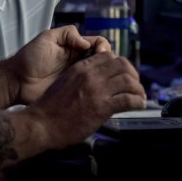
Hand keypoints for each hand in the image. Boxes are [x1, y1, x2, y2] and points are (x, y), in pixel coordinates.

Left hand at [8, 25, 113, 105]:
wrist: (17, 81)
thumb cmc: (30, 58)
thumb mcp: (47, 38)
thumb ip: (67, 34)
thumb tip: (86, 43)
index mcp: (75, 48)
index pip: (99, 45)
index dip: (103, 47)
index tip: (100, 53)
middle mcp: (80, 63)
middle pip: (103, 61)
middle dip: (108, 63)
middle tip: (104, 68)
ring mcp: (79, 79)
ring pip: (101, 77)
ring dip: (106, 77)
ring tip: (103, 79)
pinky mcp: (76, 93)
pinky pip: (92, 91)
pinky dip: (98, 90)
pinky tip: (98, 90)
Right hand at [26, 48, 145, 147]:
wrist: (42, 123)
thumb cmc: (50, 107)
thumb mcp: (65, 82)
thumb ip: (82, 78)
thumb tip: (96, 81)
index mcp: (81, 68)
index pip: (108, 56)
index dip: (120, 64)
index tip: (124, 73)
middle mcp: (91, 75)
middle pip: (122, 65)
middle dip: (132, 74)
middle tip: (134, 84)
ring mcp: (97, 90)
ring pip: (128, 81)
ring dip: (138, 89)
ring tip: (139, 96)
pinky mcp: (103, 106)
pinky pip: (128, 99)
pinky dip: (137, 101)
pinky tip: (138, 104)